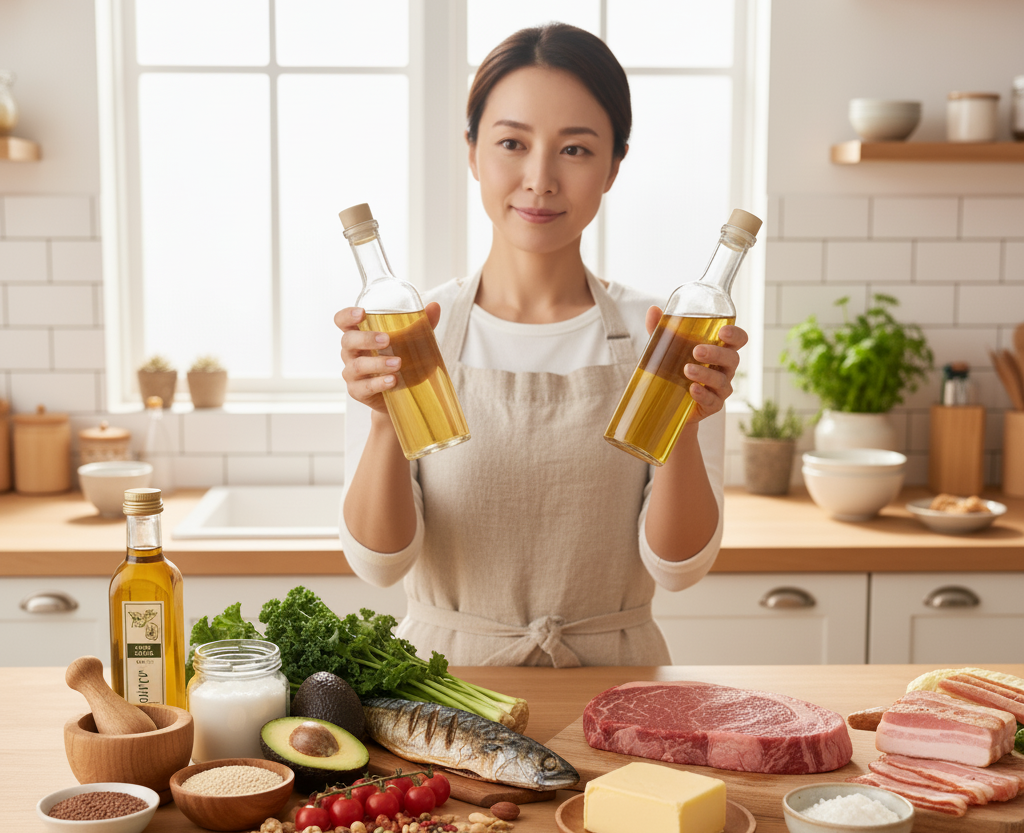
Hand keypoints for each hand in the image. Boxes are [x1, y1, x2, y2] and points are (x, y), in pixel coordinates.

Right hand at [334, 302, 441, 414]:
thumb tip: (435, 306)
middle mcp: (351, 353)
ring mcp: (352, 373)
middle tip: (387, 340)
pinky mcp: (358, 391)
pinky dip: (378, 383)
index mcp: (358, 335)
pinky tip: (392, 381)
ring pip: (357, 366)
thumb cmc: (401, 361)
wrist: (401, 396)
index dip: (347, 315)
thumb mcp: (410, 342)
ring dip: (377, 363)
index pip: (342, 321)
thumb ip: (420, 325)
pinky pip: (363, 387)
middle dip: (366, 339)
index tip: (362, 313)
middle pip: (348, 341)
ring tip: (398, 363)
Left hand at [644, 306, 747, 423]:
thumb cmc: (674, 368)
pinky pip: (713, 401)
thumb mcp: (666, 348)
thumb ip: (662, 330)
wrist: (667, 403)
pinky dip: (703, 394)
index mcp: (719, 350)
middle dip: (716, 353)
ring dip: (705, 374)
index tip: (722, 332)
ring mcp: (720, 388)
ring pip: (721, 380)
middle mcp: (724, 368)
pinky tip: (692, 389)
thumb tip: (653, 310)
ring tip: (687, 370)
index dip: (736, 335)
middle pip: (732, 358)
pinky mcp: (712, 405)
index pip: (738, 340)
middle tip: (696, 351)